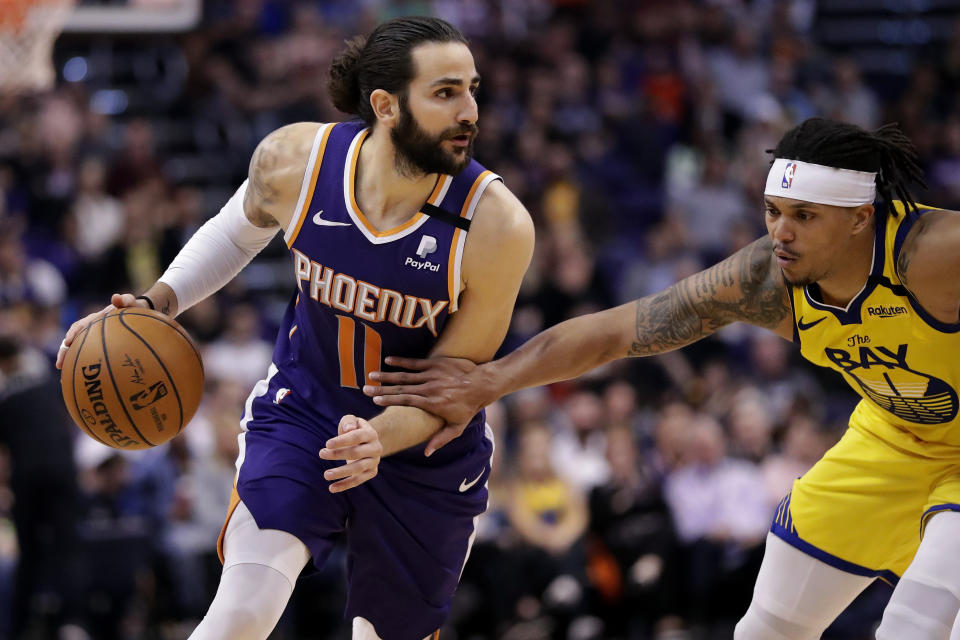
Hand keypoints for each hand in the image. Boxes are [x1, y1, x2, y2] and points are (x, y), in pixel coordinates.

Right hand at [56, 293, 149, 369]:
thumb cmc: (133, 307)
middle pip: (72, 341)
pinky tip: (80, 380)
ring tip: (64, 377)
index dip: (73, 333)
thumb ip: (125, 299)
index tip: (68, 342)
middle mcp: (90, 328)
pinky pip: (88, 356)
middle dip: (64, 352)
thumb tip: (116, 297)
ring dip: (69, 362)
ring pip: (76, 350)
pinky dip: (82, 367)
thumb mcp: (131, 302)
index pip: (80, 326)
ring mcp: (93, 337)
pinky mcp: (98, 346)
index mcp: (95, 319)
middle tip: (60, 364)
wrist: (137, 311)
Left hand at [318, 415, 381, 491]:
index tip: (327, 444)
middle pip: (356, 453)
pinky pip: (357, 480)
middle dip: (338, 454)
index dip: (342, 441)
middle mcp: (376, 448)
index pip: (356, 437)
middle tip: (321, 454)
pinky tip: (332, 488)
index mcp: (371, 434)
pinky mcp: (371, 473)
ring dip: (341, 472)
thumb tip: (349, 429)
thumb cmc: (354, 429)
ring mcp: (374, 462)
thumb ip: (349, 421)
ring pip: (358, 469)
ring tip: (326, 475)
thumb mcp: (351, 421)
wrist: (367, 442)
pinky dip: (344, 485)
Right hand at [363, 356, 492, 455]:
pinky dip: (401, 361)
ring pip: (405, 375)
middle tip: (365, 389)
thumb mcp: (457, 427)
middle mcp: (430, 388)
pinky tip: (387, 360)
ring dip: (387, 375)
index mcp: (432, 403)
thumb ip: (440, 439)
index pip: (406, 401)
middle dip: (381, 388)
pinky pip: (415, 362)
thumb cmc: (469, 407)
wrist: (483, 384)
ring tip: (371, 376)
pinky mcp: (436, 364)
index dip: (389, 400)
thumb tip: (426, 453)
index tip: (375, 400)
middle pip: (401, 389)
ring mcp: (432, 375)